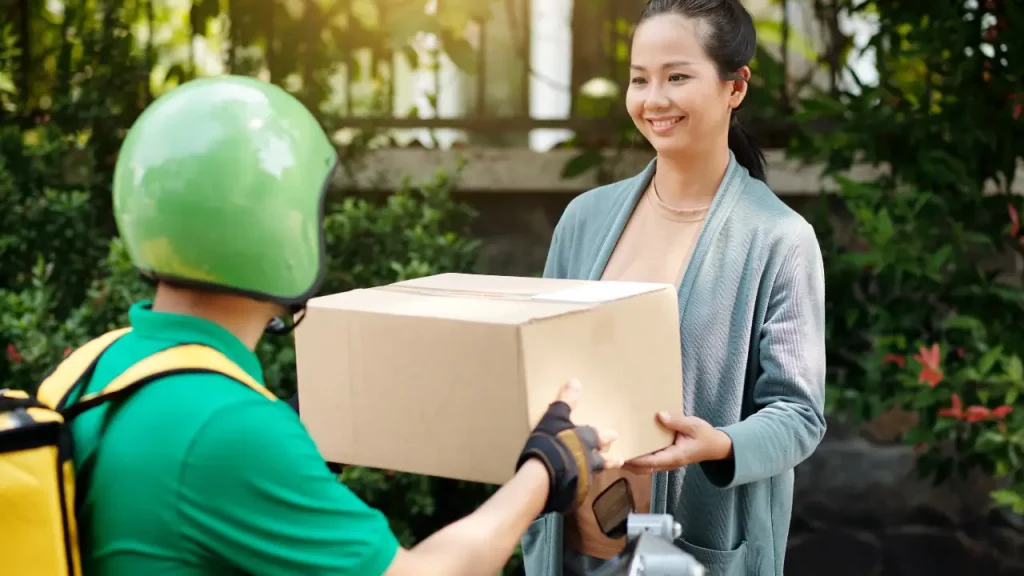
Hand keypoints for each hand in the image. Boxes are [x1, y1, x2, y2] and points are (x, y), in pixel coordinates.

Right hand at [515, 379, 621, 514]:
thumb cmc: (552, 442)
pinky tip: (573, 487)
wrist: (544, 476)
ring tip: (595, 474)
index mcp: (587, 439)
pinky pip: (578, 488)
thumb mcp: (556, 416)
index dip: (607, 435)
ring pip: (593, 474)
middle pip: (603, 459)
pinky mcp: (572, 493)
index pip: (601, 436)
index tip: (615, 435)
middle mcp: (590, 460)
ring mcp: (583, 478)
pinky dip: (577, 485)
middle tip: (619, 459)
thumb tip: (575, 382)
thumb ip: (565, 401)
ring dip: (595, 472)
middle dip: (610, 458)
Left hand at [624, 412, 732, 473]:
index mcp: (675, 456)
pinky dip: (637, 458)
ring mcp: (666, 462)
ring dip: (630, 462)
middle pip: (643, 469)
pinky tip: (629, 448)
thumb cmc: (705, 436)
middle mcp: (668, 463)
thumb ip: (676, 422)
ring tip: (615, 452)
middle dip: (627, 463)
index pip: (651, 462)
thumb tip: (660, 416)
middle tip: (610, 454)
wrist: (716, 446)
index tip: (621, 454)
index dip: (635, 460)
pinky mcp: (665, 458)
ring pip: (645, 468)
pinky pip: (649, 462)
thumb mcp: (693, 425)